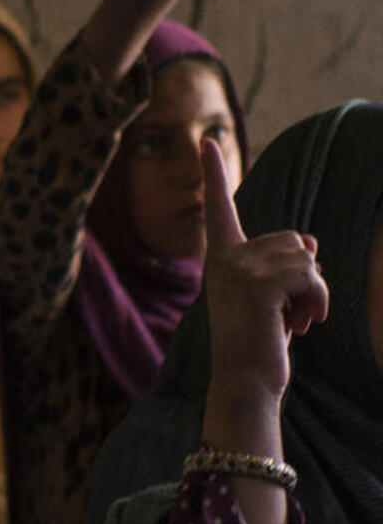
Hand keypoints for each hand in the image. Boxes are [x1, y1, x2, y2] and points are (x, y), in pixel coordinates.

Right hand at [202, 138, 327, 406]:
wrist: (245, 381)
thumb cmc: (259, 344)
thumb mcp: (274, 299)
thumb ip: (286, 267)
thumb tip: (312, 242)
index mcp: (222, 261)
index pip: (220, 210)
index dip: (214, 174)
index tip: (204, 142)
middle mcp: (225, 260)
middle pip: (294, 240)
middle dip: (307, 276)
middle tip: (291, 313)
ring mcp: (239, 270)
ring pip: (307, 258)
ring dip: (315, 293)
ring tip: (296, 321)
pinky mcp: (258, 285)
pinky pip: (311, 276)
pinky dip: (318, 301)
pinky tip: (302, 325)